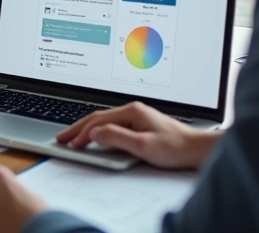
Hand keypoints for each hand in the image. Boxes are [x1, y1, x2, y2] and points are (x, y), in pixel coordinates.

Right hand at [55, 101, 218, 169]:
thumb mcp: (143, 146)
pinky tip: (95, 135)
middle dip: (77, 128)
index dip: (82, 133)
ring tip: (72, 136)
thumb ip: (117, 138)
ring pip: (104, 120)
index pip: (98, 121)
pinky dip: (98, 130)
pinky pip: (113, 124)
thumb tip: (95, 133)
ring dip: (87, 128)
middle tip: (62, 138)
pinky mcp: (140, 123)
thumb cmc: (175, 147)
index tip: (71, 144)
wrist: (197, 149)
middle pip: (97, 117)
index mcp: (131, 111)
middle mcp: (132, 110)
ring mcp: (136, 115)